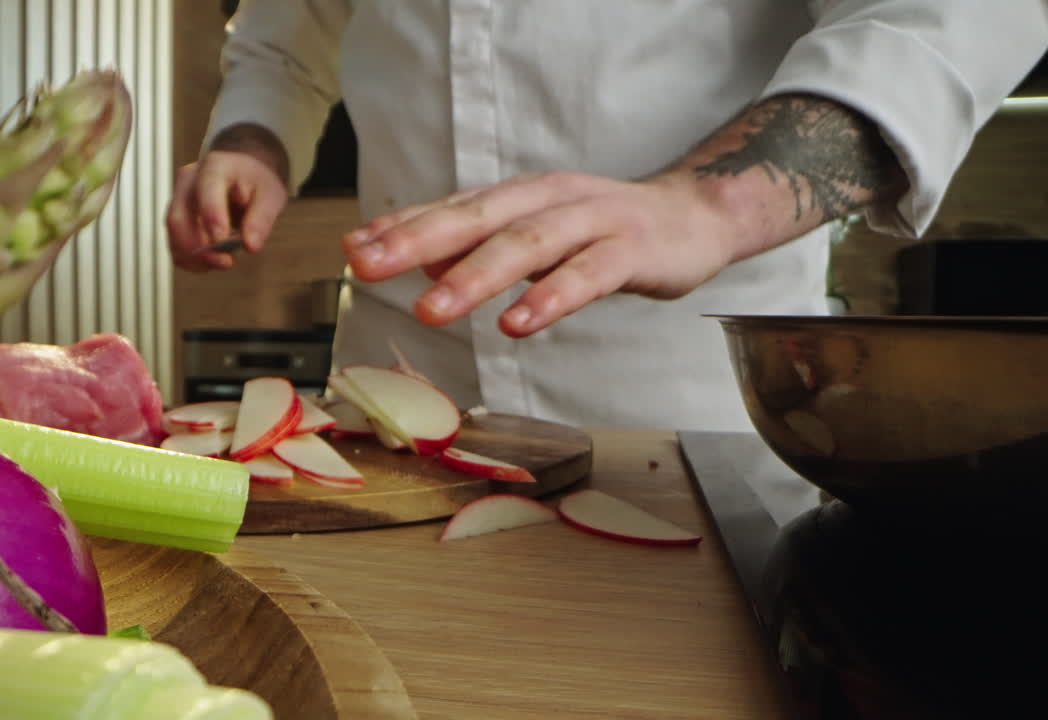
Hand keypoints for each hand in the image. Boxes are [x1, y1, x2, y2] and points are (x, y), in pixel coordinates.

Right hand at [165, 148, 287, 271]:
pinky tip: (212, 260)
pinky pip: (175, 246)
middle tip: (226, 262)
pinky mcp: (177, 219)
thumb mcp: (270, 195)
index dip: (212, 220)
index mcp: (215, 167)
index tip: (223, 244)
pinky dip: (192, 260)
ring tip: (224, 261)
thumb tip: (250, 245)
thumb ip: (261, 219)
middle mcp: (188, 182)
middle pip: (178, 219)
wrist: (244, 174)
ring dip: (196, 258)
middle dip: (200, 248)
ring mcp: (178, 200)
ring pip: (173, 236)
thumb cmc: (256, 182)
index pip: (206, 192)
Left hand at [341, 171, 736, 336]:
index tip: (353, 249)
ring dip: (474, 277)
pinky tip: (517, 323)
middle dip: (417, 243)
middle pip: (476, 219)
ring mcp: (592, 222)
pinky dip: (550, 299)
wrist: (695, 218)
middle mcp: (549, 200)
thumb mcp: (536, 233)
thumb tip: (420, 262)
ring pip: (527, 246)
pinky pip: (587, 276)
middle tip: (368, 268)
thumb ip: (481, 245)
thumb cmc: (603, 230)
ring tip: (430, 310)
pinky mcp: (631, 251)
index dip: (401, 228)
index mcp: (520, 197)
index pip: (451, 209)